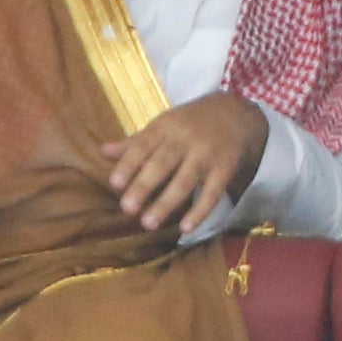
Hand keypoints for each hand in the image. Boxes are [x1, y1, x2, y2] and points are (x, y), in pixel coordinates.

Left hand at [101, 91, 269, 234]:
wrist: (238, 113)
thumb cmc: (193, 122)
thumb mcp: (166, 124)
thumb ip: (137, 140)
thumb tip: (103, 151)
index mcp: (167, 126)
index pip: (144, 145)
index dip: (129, 164)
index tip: (114, 184)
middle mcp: (186, 138)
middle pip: (163, 163)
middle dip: (144, 185)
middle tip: (127, 208)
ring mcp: (207, 154)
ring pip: (185, 180)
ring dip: (166, 202)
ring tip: (148, 223)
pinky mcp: (225, 168)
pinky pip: (212, 192)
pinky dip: (200, 211)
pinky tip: (186, 227)